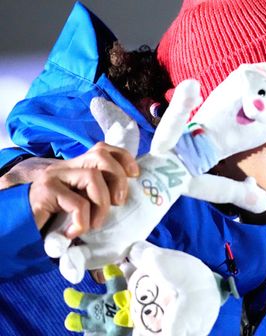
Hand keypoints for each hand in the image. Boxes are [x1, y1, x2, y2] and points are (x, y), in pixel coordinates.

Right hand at [24, 143, 138, 236]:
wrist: (12, 231)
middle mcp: (64, 168)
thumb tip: (120, 218)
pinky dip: (82, 221)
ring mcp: (53, 177)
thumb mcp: (75, 211)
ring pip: (93, 176)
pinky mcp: (45, 192)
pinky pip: (77, 203)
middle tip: (118, 203)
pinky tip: (72, 233)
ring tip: (95, 224)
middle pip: (101, 156)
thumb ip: (92, 206)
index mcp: (74, 168)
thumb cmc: (47, 224)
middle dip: (118, 179)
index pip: (102, 149)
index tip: (135, 175)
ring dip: (101, 204)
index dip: (123, 158)